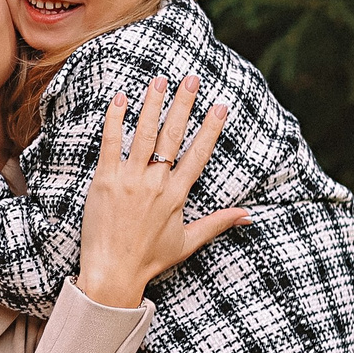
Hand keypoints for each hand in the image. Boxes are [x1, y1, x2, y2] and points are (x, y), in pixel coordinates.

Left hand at [73, 75, 249, 309]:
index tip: (220, 106)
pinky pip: (110, 144)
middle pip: (172, 136)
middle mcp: (156, 183)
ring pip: (143, 134)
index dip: (210, 129)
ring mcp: (129, 180)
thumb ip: (218, 223)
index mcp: (177, 195)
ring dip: (152, 104)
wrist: (113, 273)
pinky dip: (115, 120)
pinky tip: (120, 99)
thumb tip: (249, 215)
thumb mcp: (189, 242)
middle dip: (183, 105)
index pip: (198, 154)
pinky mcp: (104, 181)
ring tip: (159, 80)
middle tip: (191, 79)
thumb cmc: (150, 260)